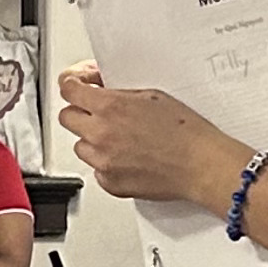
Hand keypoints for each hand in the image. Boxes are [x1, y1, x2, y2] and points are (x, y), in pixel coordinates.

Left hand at [57, 62, 234, 209]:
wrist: (201, 165)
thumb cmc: (186, 132)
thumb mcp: (152, 96)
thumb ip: (119, 94)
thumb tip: (102, 91)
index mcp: (110, 107)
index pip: (68, 88)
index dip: (73, 82)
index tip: (79, 84)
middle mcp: (101, 134)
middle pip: (66, 117)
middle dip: (80, 110)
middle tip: (97, 110)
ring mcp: (103, 161)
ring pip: (80, 145)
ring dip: (93, 139)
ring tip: (119, 137)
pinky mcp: (110, 183)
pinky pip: (96, 169)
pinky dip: (106, 162)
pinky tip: (128, 156)